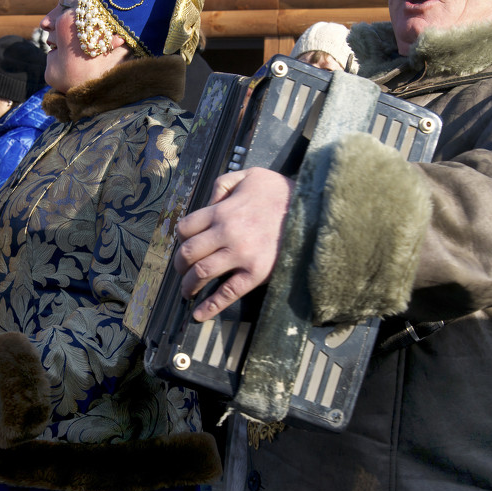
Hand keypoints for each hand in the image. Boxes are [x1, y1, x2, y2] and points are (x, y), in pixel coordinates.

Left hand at [174, 168, 293, 321]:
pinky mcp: (256, 272)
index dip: (180, 238)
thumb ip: (222, 185)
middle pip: (189, 253)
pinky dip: (210, 306)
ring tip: (186, 291)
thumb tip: (208, 204)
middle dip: (180, 265)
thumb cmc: (279, 192)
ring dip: (188, 285)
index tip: (183, 245)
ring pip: (201, 273)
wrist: (312, 209)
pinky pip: (228, 292)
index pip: (185, 228)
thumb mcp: (248, 176)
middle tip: (181, 270)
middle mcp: (226, 233)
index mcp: (222, 211)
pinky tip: (199, 315)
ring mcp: (241, 254)